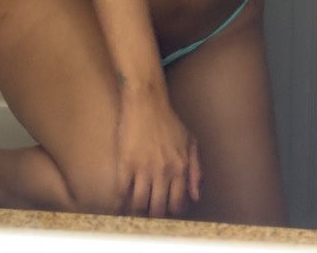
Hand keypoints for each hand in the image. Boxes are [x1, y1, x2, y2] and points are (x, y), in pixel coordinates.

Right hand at [116, 89, 200, 217]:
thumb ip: (196, 170)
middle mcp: (163, 171)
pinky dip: (121, 200)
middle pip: (157, 209)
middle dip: (153, 215)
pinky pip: (122, 191)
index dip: (171, 212)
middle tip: (148, 213)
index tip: (165, 211)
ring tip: (134, 208)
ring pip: (139, 204)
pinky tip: (121, 200)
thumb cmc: (169, 120)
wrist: (146, 101)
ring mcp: (143, 168)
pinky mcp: (125, 162)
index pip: (177, 204)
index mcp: (180, 168)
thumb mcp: (190, 142)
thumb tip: (195, 197)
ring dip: (136, 210)